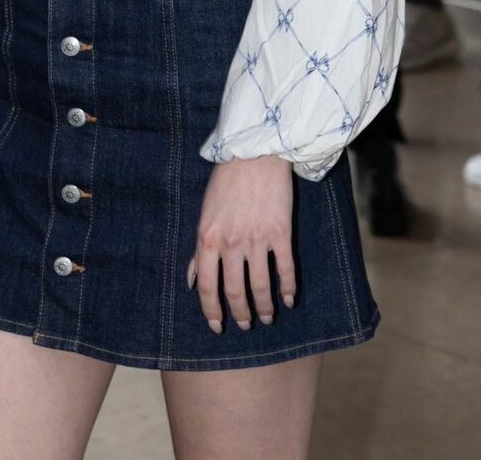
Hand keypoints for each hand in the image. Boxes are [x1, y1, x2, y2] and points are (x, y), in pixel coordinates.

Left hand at [188, 155, 295, 333]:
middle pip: (234, 290)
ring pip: (260, 285)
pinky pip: (285, 269)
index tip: (218, 326)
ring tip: (266, 318)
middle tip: (245, 324)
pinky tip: (288, 299)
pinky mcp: (281, 232)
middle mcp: (231, 243)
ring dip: (264, 307)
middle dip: (240, 313)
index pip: (206, 287)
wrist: (255, 153)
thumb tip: (191, 280)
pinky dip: (287, 288)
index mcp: (208, 238)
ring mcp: (258, 239)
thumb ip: (199, 249)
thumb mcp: (204, 214)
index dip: (211, 312)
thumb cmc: (226, 181)